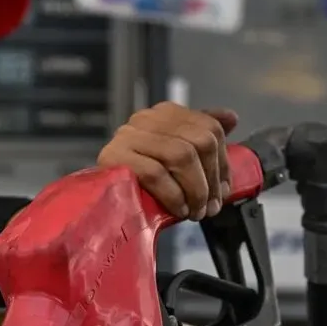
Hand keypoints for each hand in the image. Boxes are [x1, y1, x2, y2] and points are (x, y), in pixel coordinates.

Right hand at [98, 102, 238, 220]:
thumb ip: (201, 135)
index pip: (209, 129)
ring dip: (195, 190)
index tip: (223, 192)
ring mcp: (128, 135)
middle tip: (209, 208)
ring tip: (194, 212)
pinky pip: (155, 173)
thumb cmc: (138, 179)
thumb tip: (231, 118)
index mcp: (165, 114)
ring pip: (181, 155)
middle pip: (199, 141)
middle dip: (210, 181)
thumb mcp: (174, 156)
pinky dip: (172, 194)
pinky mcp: (113, 156)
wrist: (95, 196)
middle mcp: (147, 118)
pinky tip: (177, 209)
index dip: (222, 164)